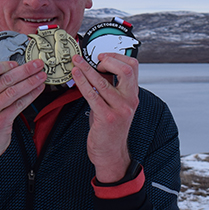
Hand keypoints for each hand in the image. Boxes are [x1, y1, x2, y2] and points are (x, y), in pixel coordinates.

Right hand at [0, 60, 45, 176]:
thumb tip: (12, 71)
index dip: (4, 64)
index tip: (17, 63)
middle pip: (5, 79)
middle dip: (25, 70)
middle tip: (37, 64)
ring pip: (14, 91)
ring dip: (31, 82)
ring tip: (41, 76)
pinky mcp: (0, 121)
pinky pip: (19, 105)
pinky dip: (31, 96)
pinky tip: (38, 90)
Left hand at [71, 52, 139, 182]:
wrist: (110, 153)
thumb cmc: (109, 129)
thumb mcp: (113, 105)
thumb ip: (109, 87)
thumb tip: (97, 68)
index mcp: (132, 95)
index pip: (133, 67)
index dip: (117, 57)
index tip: (102, 55)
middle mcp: (129, 100)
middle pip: (126, 70)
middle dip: (108, 59)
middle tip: (92, 58)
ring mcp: (120, 109)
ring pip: (104, 82)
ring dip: (87, 69)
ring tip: (76, 62)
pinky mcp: (107, 117)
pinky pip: (93, 95)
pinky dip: (82, 82)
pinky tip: (75, 75)